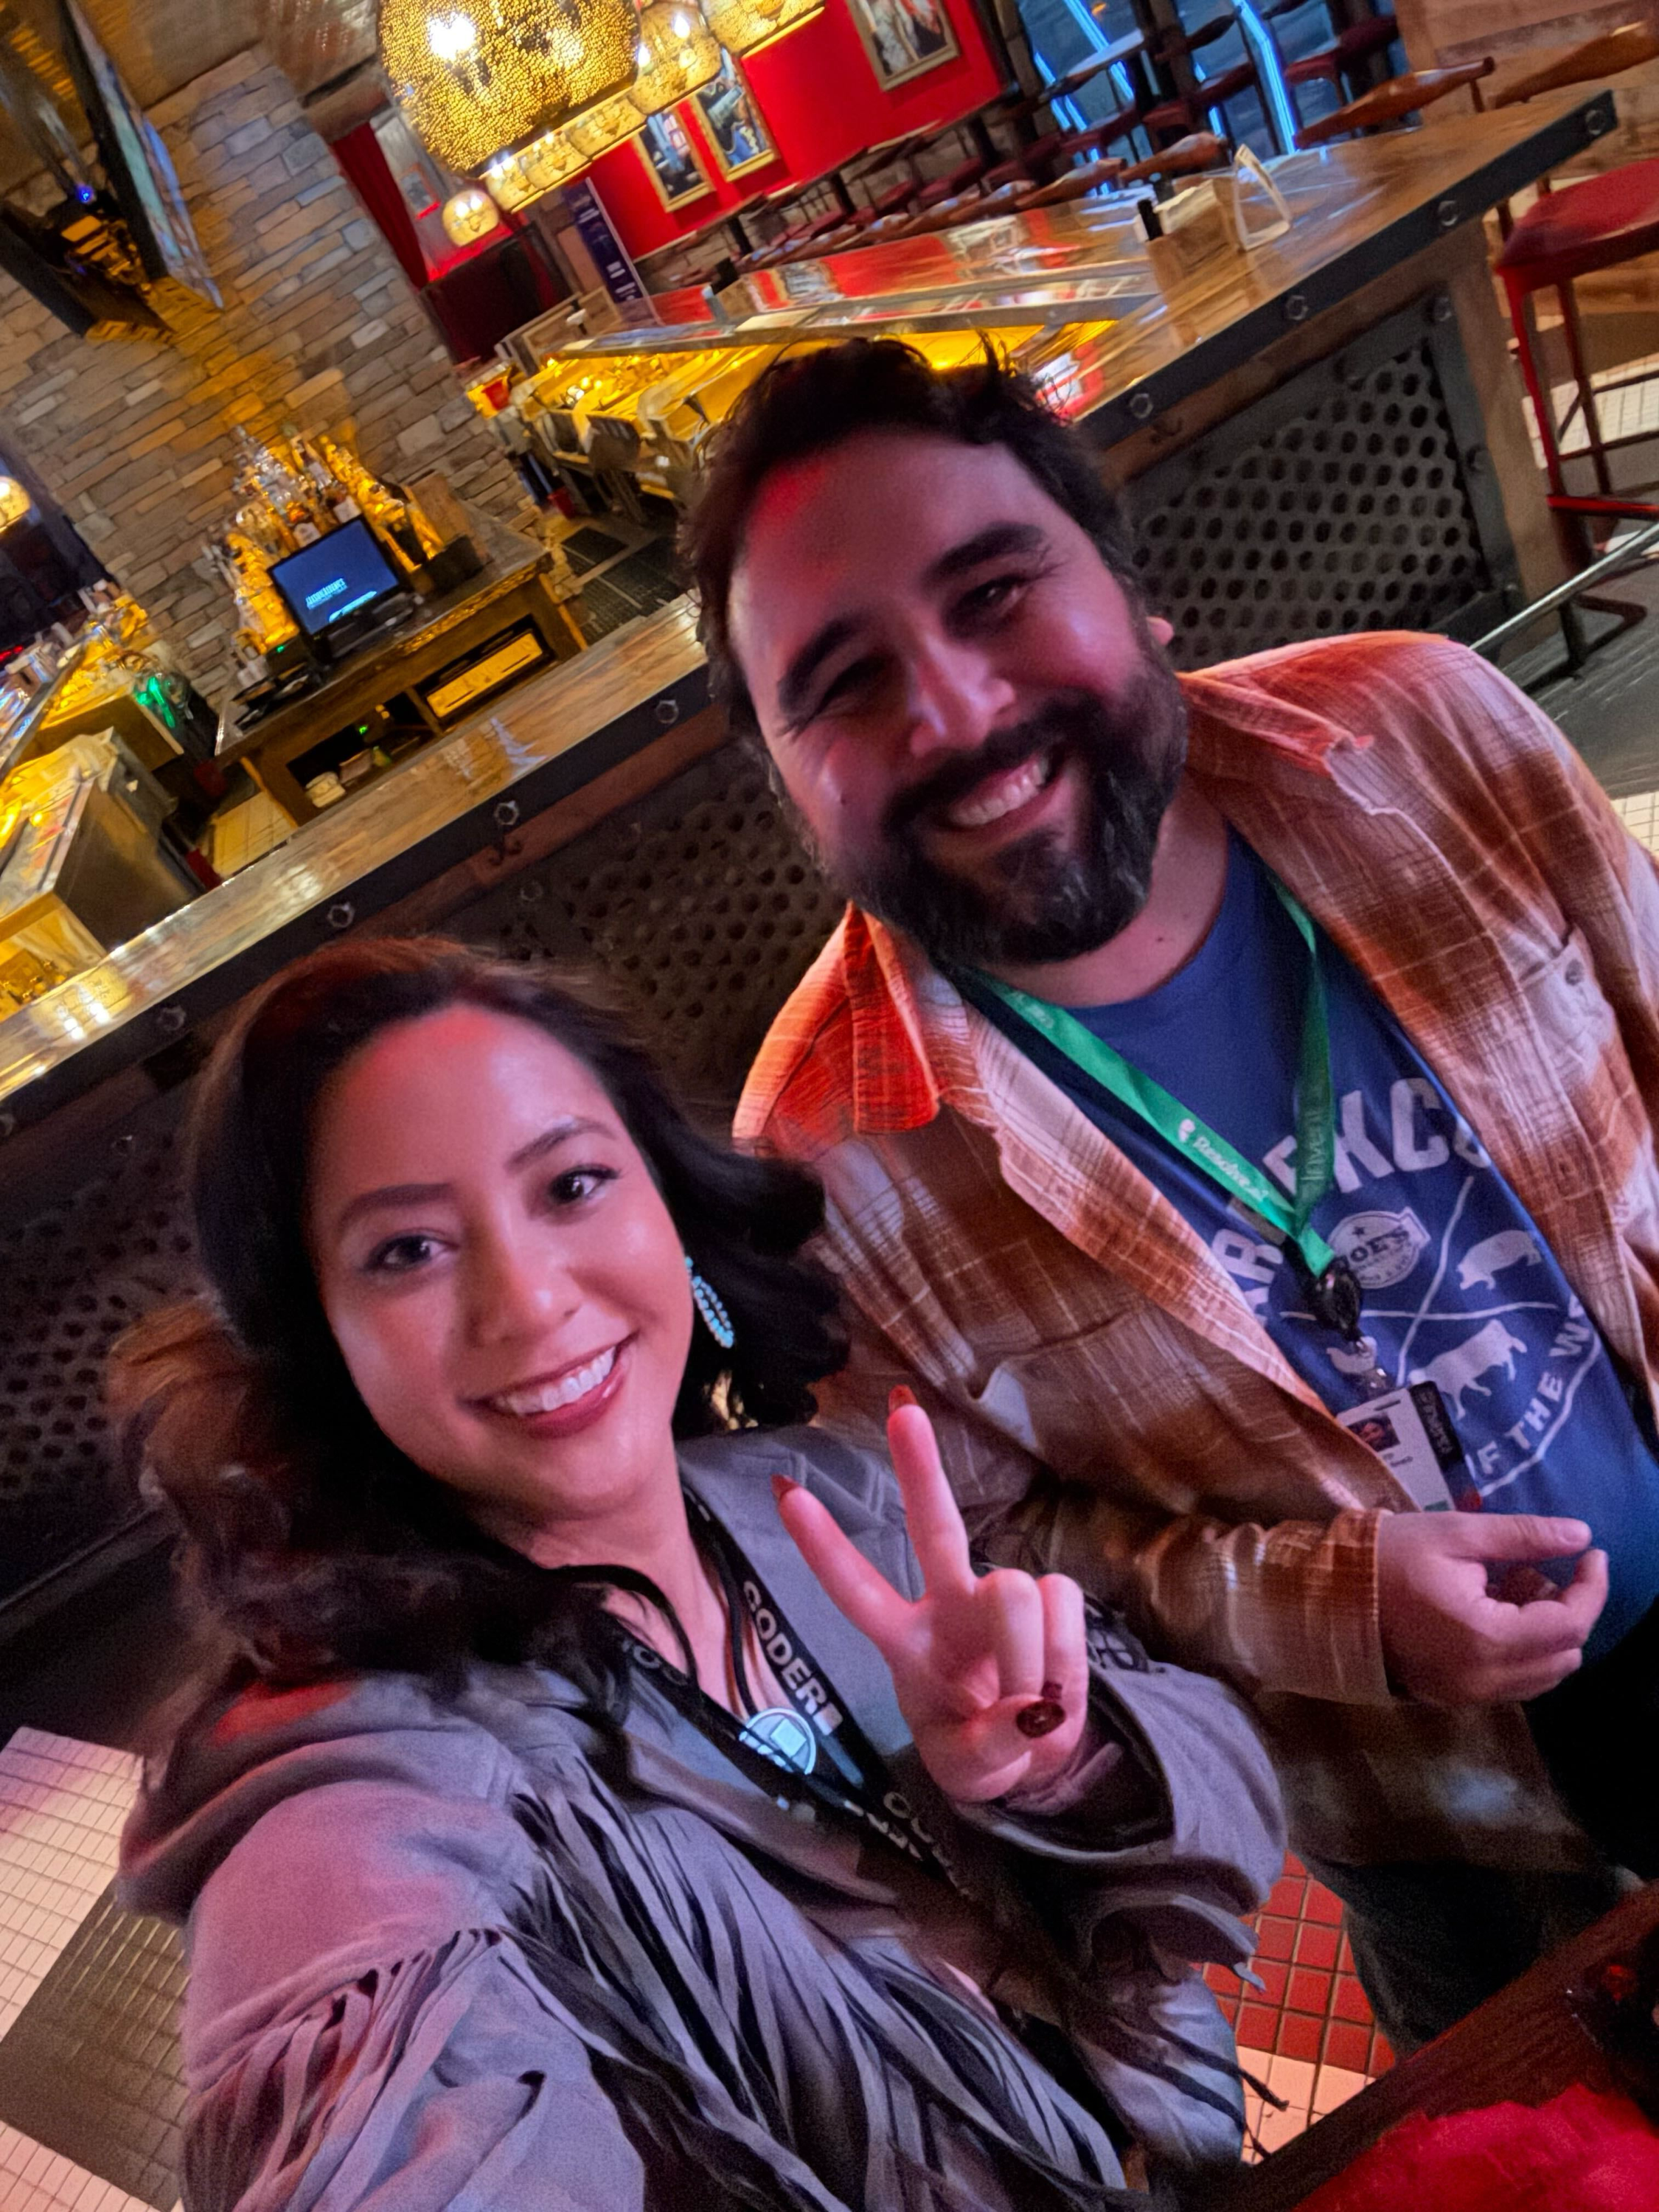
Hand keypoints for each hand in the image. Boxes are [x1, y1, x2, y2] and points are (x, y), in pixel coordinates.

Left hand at [775, 1391, 1088, 1801]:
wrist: (1034, 1754)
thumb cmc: (980, 1750)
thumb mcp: (971, 1774)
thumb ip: (991, 1746)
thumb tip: (1027, 1706)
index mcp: (904, 1642)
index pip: (856, 1590)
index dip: (824, 1547)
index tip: (785, 1492)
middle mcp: (946, 1602)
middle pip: (932, 1524)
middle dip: (919, 1467)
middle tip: (902, 1409)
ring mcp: (996, 1597)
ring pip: (1016, 1590)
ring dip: (1033, 1655)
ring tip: (1030, 1701)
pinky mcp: (1049, 1599)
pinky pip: (1063, 1603)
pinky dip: (1067, 1651)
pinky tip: (1055, 1680)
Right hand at [1375, 1511, 1607, 1703]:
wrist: (1325, 1595)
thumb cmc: (1388, 1556)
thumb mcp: (1457, 1533)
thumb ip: (1524, 1536)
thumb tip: (1581, 1534)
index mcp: (1486, 1637)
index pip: (1570, 1624)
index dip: (1592, 1587)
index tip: (1591, 1553)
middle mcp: (1484, 1679)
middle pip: (1564, 1655)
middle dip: (1565, 1609)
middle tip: (1530, 1568)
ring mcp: (1469, 1695)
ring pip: (1542, 1674)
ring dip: (1544, 1632)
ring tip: (1508, 1587)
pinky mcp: (1454, 1697)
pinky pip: (1512, 1682)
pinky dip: (1519, 1649)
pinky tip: (1489, 1612)